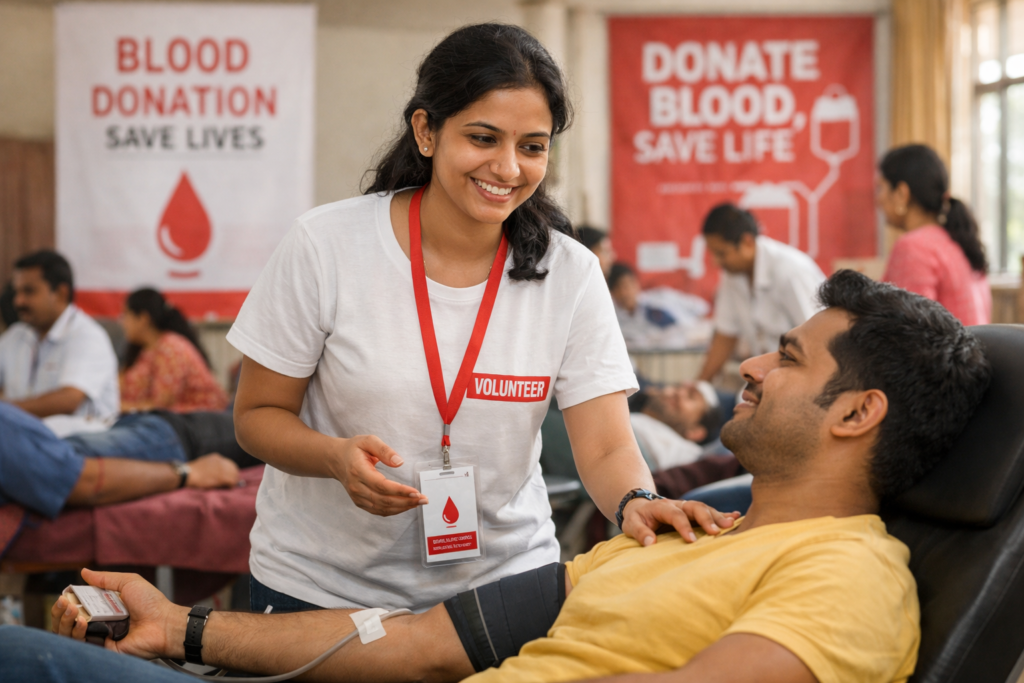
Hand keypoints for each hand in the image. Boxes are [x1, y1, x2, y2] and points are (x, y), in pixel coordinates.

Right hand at [51, 568, 187, 658]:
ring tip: (72, 610)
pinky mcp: (101, 650)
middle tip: (63, 603)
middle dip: (60, 612)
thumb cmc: (151, 602)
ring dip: (65, 621)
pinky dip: (76, 632)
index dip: (66, 603)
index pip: (76, 608)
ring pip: (69, 634)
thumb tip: (84, 572)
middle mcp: (98, 623)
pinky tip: (81, 622)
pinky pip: (81, 644)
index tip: (63, 596)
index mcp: (104, 608)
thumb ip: (105, 578)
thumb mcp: (128, 582)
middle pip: (68, 622)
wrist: (163, 623)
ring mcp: (99, 637)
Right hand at [187, 454, 239, 488]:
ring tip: (227, 487)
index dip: (229, 471)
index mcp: (216, 457)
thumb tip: (218, 476)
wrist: (187, 474)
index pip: (228, 463)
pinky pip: (232, 482)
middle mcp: (221, 461)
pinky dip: (230, 486)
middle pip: (234, 468)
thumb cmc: (191, 473)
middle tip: (230, 483)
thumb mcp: (202, 466)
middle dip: (233, 476)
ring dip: (232, 481)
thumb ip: (210, 468)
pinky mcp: (222, 477)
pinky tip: (226, 488)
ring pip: (234, 475)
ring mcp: (222, 468)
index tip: (227, 477)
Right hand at [330, 434, 426, 515]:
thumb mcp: (368, 441)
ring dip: (402, 507)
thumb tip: (399, 462)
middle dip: (406, 501)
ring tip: (418, 503)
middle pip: (384, 500)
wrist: (336, 459)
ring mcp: (357, 497)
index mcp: (358, 471)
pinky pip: (378, 510)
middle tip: (423, 499)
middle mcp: (356, 487)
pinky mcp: (360, 502)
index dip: (400, 491)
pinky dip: (393, 511)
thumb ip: (384, 450)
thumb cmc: (353, 449)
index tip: (416, 492)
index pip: (381, 486)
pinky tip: (405, 506)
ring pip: (382, 508)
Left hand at [621, 497, 740, 545]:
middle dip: (707, 519)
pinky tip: (737, 516)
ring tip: (731, 524)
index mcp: (662, 506)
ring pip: (705, 508)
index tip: (692, 541)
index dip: (684, 527)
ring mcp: (687, 507)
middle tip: (717, 532)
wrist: (641, 507)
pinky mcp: (694, 513)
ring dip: (718, 516)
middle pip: (695, 507)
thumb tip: (650, 543)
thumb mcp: (631, 524)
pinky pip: (710, 511)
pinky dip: (723, 513)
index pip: (675, 515)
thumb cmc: (637, 518)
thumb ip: (640, 532)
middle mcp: (678, 504)